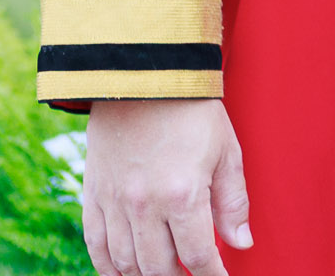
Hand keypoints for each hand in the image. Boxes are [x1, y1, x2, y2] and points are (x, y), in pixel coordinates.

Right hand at [82, 98, 250, 275]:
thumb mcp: (226, 152)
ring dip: (147, 275)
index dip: (212, 275)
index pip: (198, 256)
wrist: (144, 77)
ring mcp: (114, 203)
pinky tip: (126, 271)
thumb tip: (241, 244)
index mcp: (182, 195)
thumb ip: (233, 203)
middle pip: (159, 267)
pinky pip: (96, 246)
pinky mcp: (93, 195)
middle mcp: (144, 206)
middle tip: (194, 274)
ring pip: (126, 263)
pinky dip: (109, 267)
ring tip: (167, 272)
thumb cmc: (192, 112)